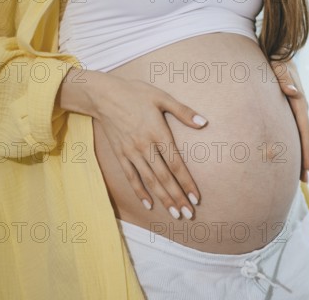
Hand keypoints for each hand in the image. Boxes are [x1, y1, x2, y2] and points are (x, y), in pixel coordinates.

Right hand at [80, 71, 207, 219]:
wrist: (103, 95)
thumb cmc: (136, 93)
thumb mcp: (162, 97)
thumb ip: (183, 111)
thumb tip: (204, 122)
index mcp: (158, 133)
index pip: (176, 164)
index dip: (186, 183)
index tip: (197, 198)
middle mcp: (145, 147)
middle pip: (164, 178)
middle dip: (177, 197)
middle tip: (189, 214)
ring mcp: (131, 153)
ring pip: (149, 181)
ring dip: (163, 199)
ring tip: (174, 214)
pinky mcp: (120, 155)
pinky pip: (131, 177)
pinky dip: (140, 191)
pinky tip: (149, 204)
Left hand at [270, 59, 308, 182]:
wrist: (277, 48)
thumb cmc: (275, 57)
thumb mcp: (278, 64)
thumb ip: (284, 77)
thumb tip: (292, 92)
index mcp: (298, 101)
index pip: (304, 131)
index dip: (306, 151)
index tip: (306, 168)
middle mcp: (300, 106)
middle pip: (304, 138)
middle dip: (304, 159)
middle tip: (304, 181)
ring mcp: (295, 107)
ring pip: (299, 135)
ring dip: (300, 153)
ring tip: (298, 173)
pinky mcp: (289, 106)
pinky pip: (293, 128)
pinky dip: (293, 142)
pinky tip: (288, 152)